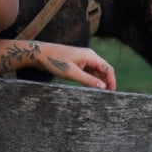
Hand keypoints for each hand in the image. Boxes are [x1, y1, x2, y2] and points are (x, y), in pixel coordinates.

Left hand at [0, 38, 115, 89]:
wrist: (40, 55)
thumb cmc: (55, 61)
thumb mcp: (72, 73)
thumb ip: (88, 80)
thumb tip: (102, 87)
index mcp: (90, 56)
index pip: (107, 68)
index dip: (112, 80)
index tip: (112, 92)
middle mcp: (89, 57)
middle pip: (103, 70)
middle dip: (106, 82)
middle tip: (106, 96)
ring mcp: (82, 60)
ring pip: (95, 72)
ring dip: (98, 82)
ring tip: (99, 95)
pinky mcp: (76, 64)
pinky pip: (88, 73)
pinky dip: (90, 80)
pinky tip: (90, 89)